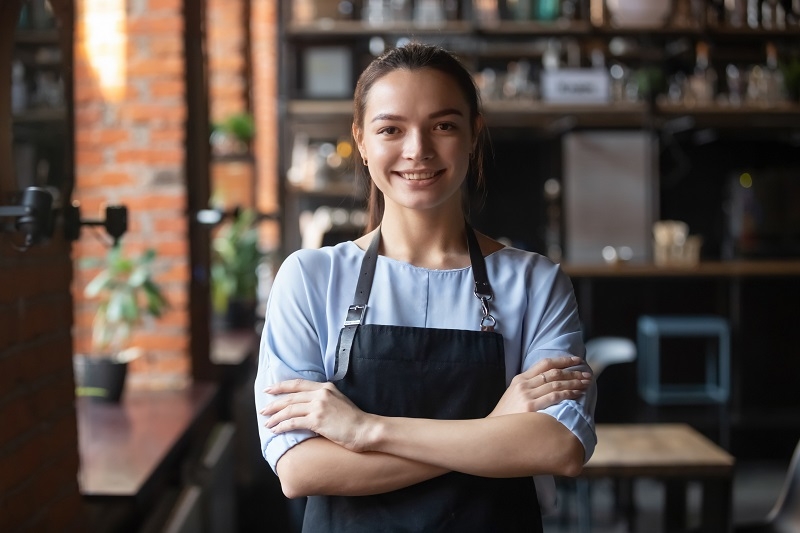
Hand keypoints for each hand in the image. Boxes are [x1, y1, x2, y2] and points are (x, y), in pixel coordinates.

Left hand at [261, 379, 375, 451]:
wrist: (365, 429)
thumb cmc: (354, 420)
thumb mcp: (340, 402)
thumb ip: (325, 399)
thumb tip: (310, 406)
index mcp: (326, 387)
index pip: (298, 384)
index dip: (281, 386)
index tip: (269, 389)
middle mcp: (321, 394)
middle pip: (290, 397)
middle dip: (274, 404)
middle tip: (263, 410)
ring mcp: (319, 406)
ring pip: (289, 409)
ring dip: (275, 417)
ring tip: (267, 423)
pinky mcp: (317, 420)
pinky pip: (293, 422)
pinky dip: (282, 426)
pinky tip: (276, 430)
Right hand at [489, 356, 591, 416]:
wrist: (494, 431)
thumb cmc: (507, 416)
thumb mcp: (514, 395)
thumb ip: (529, 388)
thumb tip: (550, 384)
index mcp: (520, 379)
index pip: (545, 363)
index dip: (563, 360)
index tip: (576, 360)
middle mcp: (523, 384)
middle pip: (554, 373)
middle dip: (573, 372)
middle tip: (587, 374)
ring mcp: (526, 395)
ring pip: (556, 383)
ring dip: (574, 382)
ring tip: (586, 383)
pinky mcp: (530, 407)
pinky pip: (554, 396)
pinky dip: (568, 393)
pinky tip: (577, 393)